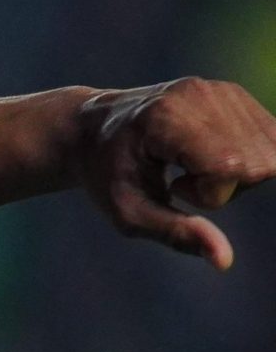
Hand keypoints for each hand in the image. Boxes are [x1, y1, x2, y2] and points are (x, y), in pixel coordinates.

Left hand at [75, 78, 275, 267]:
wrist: (93, 130)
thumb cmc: (105, 174)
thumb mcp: (128, 213)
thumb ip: (176, 235)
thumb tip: (225, 261)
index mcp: (167, 117)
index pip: (230, 166)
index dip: (211, 194)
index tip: (175, 189)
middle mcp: (200, 95)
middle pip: (260, 163)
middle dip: (228, 188)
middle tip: (182, 182)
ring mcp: (221, 90)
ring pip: (272, 153)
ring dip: (239, 175)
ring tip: (192, 168)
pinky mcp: (235, 93)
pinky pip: (270, 140)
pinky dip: (246, 159)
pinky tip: (207, 157)